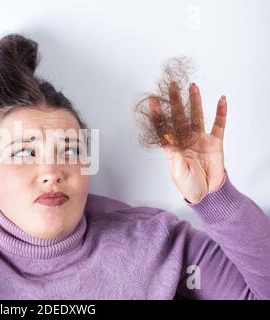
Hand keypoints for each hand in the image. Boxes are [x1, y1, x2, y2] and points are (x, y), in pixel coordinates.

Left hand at [148, 83, 226, 203]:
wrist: (206, 193)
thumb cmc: (188, 185)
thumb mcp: (179, 173)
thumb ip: (176, 157)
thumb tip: (172, 142)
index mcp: (173, 147)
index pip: (164, 127)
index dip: (158, 115)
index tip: (152, 101)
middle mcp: (185, 140)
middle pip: (180, 117)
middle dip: (176, 101)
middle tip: (171, 86)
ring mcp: (200, 139)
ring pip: (197, 116)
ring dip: (195, 101)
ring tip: (192, 87)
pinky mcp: (215, 142)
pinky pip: (219, 125)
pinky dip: (221, 113)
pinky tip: (221, 100)